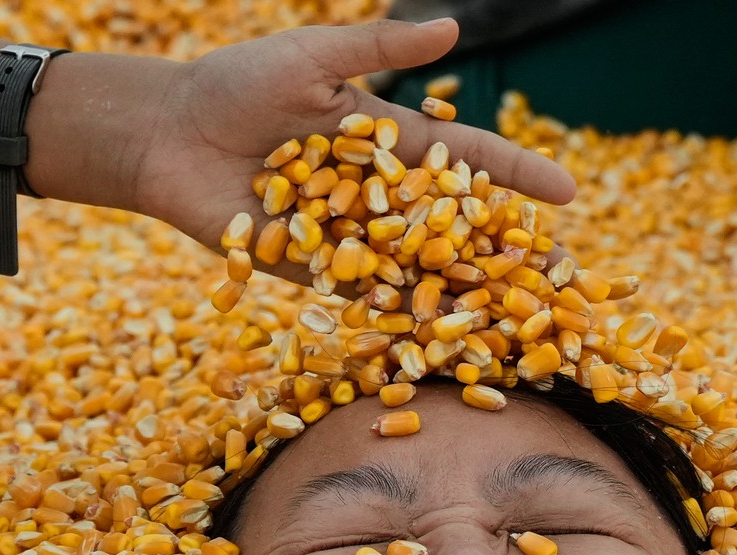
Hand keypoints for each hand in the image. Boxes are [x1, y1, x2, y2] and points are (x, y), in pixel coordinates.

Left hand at [127, 19, 577, 284]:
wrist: (167, 136)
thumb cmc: (237, 85)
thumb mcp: (312, 58)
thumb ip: (378, 51)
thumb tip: (454, 25)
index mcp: (388, 140)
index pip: (467, 159)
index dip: (516, 175)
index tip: (568, 194)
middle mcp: (377, 194)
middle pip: (454, 224)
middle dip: (506, 248)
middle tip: (562, 275)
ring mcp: (348, 236)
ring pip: (416, 267)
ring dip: (464, 292)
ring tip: (515, 318)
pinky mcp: (311, 272)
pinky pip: (361, 296)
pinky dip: (399, 316)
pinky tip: (443, 340)